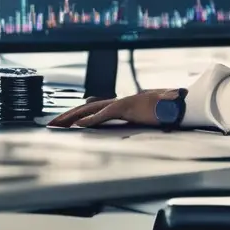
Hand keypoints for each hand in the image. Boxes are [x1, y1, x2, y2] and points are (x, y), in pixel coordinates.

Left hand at [48, 89, 181, 127]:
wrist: (179, 104)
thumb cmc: (165, 111)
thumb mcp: (145, 117)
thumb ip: (133, 120)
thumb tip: (126, 127)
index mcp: (119, 105)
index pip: (92, 109)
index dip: (75, 115)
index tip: (62, 123)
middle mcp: (116, 102)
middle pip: (85, 108)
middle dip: (66, 116)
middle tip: (50, 125)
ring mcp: (121, 103)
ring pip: (89, 109)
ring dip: (71, 117)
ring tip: (57, 125)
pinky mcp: (127, 107)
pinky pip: (105, 115)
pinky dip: (91, 120)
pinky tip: (78, 126)